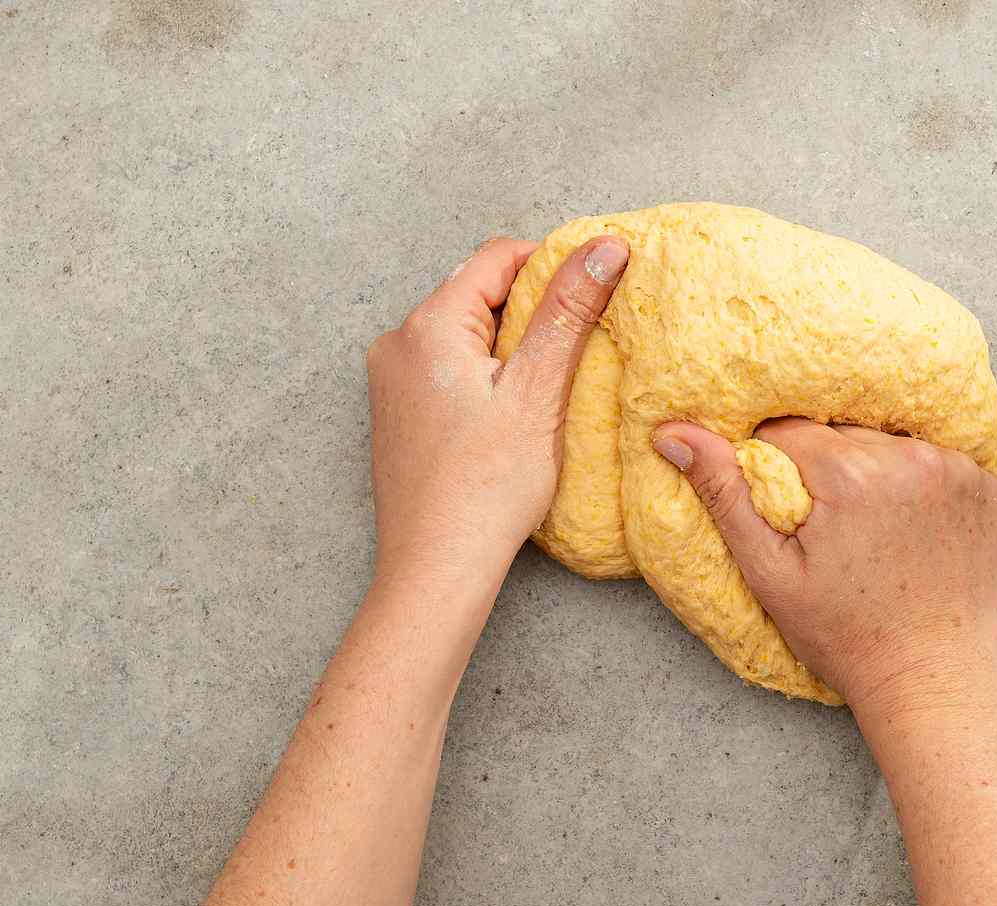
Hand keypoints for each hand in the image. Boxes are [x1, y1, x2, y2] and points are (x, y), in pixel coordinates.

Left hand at [364, 234, 628, 586]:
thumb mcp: (538, 393)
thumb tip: (604, 247)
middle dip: (531, 314)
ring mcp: (391, 381)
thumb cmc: (487, 489)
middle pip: (479, 296)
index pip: (498, 259)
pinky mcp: (399, 414)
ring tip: (545, 391)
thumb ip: (569, 312)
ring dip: (511, 349)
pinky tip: (513, 416)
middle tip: (575, 353)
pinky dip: (487, 378)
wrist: (437, 567)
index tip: (594, 296)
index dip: (552, 268)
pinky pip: (449, 371)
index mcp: (427, 326)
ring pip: (466, 336)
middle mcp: (397, 344)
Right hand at [652, 419, 996, 717]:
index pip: (789, 431)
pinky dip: (923, 484)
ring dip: (876, 470)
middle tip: (832, 530)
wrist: (935, 682)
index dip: (776, 467)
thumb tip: (673, 433)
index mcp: (850, 472)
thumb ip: (724, 494)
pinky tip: (915, 531)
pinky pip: (940, 461)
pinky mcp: (992, 486)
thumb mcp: (769, 571)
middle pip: (843, 431)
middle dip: (827, 467)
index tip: (789, 513)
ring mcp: (960, 469)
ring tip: (874, 531)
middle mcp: (910, 457)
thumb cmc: (845, 637)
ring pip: (892, 442)